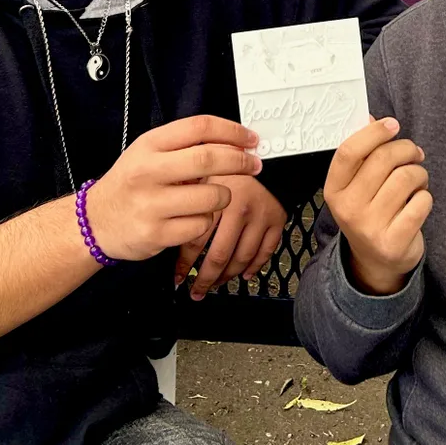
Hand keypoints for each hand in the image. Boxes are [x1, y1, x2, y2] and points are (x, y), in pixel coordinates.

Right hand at [86, 116, 261, 262]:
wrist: (94, 222)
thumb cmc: (130, 184)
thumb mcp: (147, 154)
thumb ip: (183, 147)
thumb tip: (234, 143)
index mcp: (148, 145)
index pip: (198, 127)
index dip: (232, 131)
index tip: (251, 139)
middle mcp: (147, 171)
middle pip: (208, 158)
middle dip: (240, 161)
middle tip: (254, 165)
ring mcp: (151, 204)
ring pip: (212, 196)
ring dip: (222, 197)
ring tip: (211, 197)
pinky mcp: (157, 233)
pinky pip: (202, 225)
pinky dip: (205, 222)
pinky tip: (189, 219)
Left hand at [173, 175, 288, 299]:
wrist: (271, 153)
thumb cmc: (231, 163)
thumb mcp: (203, 171)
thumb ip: (186, 195)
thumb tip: (167, 224)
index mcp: (216, 198)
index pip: (196, 241)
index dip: (185, 264)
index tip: (178, 276)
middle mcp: (239, 209)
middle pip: (219, 256)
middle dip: (205, 279)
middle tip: (196, 291)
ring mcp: (260, 216)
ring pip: (242, 259)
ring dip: (227, 277)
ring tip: (216, 284)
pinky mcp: (278, 220)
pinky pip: (265, 252)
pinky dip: (254, 267)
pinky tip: (244, 275)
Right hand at [322, 117, 430, 295]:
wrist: (376, 261)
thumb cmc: (370, 211)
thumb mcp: (357, 185)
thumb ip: (362, 153)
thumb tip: (370, 118)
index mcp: (334, 189)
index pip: (349, 151)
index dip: (373, 132)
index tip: (393, 124)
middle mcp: (348, 208)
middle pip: (383, 159)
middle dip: (407, 150)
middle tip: (415, 154)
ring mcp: (370, 227)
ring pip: (406, 178)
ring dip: (419, 173)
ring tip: (418, 180)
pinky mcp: (394, 242)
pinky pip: (421, 202)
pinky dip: (426, 196)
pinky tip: (419, 201)